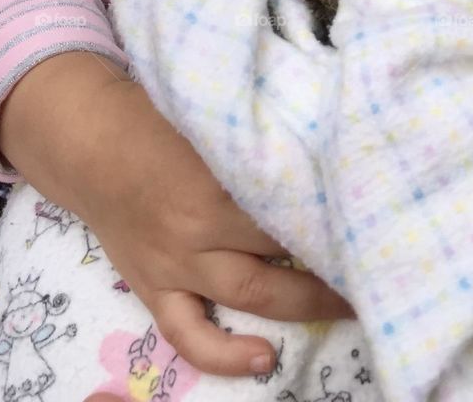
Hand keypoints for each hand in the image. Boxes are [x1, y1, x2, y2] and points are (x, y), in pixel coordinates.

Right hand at [71, 76, 353, 377]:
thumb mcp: (213, 113)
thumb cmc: (160, 118)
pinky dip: (224, 355)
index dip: (336, 204)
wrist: (91, 143)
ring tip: (351, 305)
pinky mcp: (155, 288)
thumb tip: (325, 128)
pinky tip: (264, 358)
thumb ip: (261, 129)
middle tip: (380, 255)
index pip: (292, 195)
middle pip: (282, 248)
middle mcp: (200, 225)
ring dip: (305, 303)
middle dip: (333, 255)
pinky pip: (188, 334)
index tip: (377, 207)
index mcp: (219, 174)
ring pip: (251, 293)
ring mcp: (176, 263)